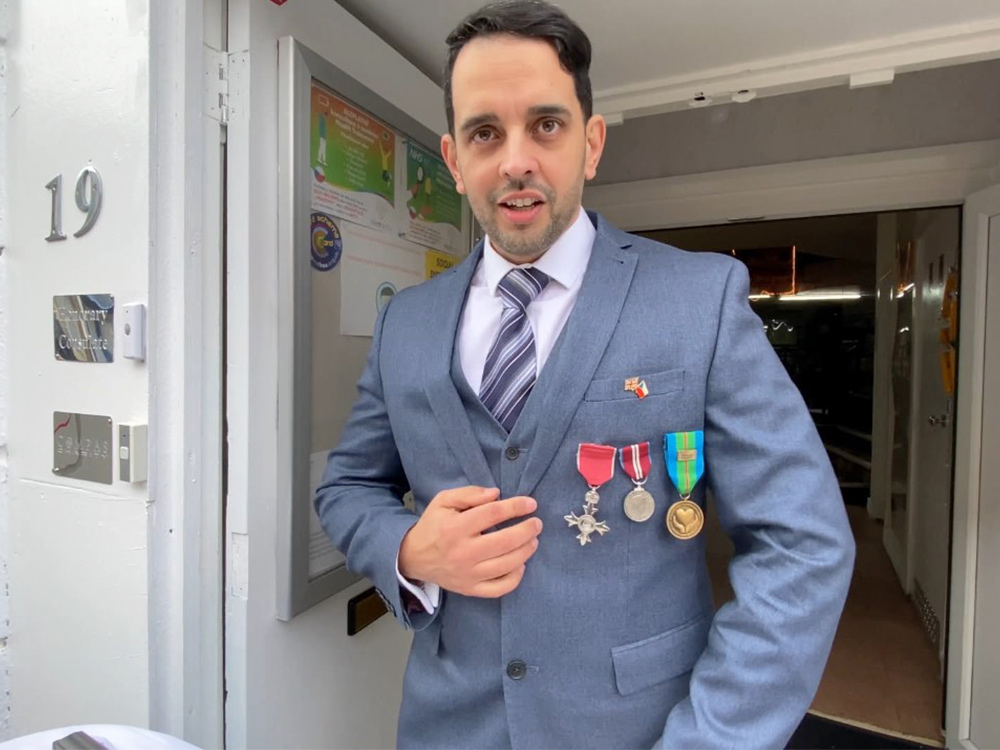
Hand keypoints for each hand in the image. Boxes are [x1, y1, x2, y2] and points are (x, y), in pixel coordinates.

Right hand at [398, 486, 542, 597]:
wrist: (413, 558)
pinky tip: (520, 565)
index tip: (531, 503)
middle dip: (527, 531)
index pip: (493, 514)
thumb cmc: (433, 525)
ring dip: (526, 551)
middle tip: (537, 523)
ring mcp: (468, 574)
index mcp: (455, 528)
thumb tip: (496, 494)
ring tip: (533, 541)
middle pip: (504, 542)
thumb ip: (469, 494)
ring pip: (506, 566)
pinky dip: (515, 578)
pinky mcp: (470, 589)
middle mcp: (463, 553)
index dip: (516, 507)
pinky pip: (499, 589)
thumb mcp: (444, 501)